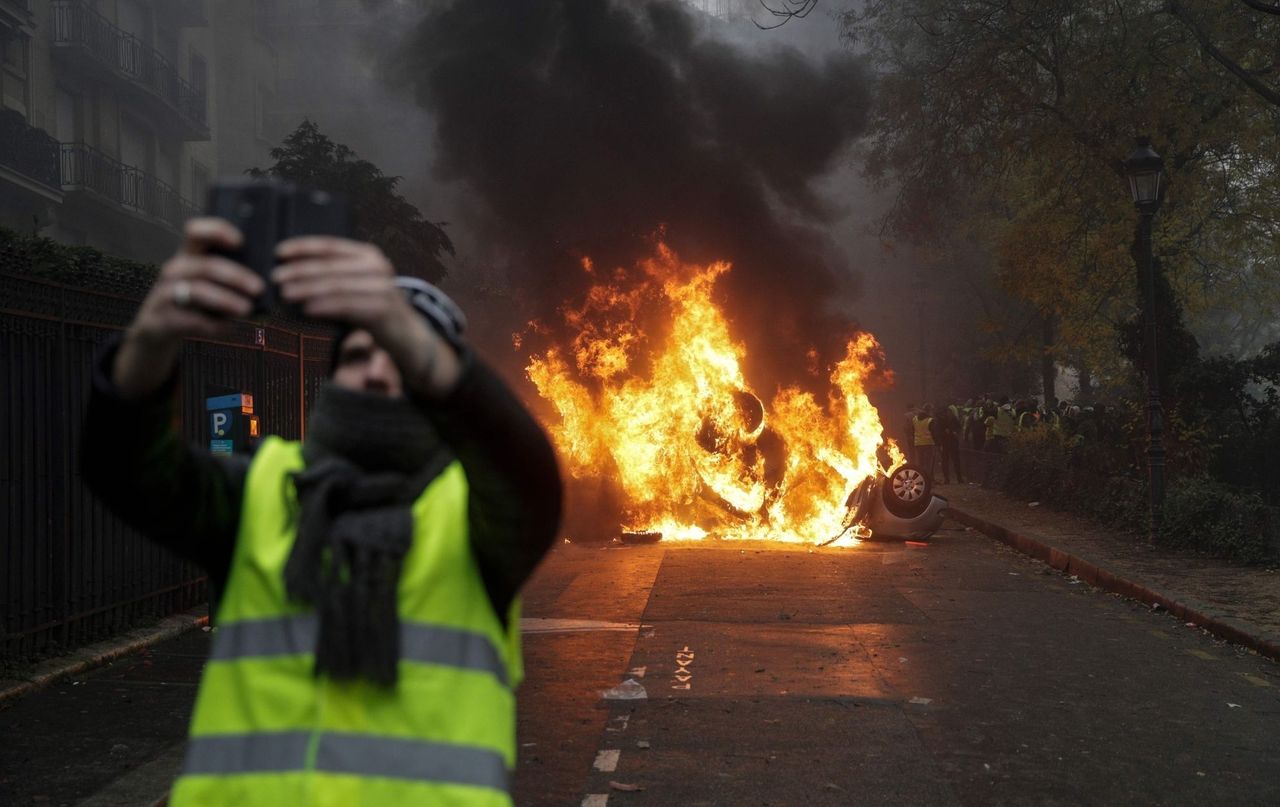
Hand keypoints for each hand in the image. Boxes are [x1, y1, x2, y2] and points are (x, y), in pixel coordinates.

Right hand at [114, 218, 263, 399]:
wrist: (156, 327)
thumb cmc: (192, 299)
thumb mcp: (204, 281)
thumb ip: (226, 273)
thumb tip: (266, 277)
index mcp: (187, 255)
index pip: (196, 232)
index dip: (217, 231)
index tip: (241, 241)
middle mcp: (175, 270)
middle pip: (206, 266)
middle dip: (236, 276)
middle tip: (259, 288)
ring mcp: (165, 293)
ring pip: (199, 292)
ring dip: (227, 300)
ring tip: (247, 309)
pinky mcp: (163, 318)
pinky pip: (193, 320)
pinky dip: (215, 325)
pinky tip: (230, 327)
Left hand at [274, 237, 460, 395]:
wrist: (407, 337)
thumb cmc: (373, 311)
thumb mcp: (355, 288)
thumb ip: (333, 277)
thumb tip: (290, 274)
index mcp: (368, 255)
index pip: (331, 245)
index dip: (303, 247)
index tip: (278, 252)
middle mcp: (377, 267)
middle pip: (331, 266)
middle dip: (300, 270)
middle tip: (275, 278)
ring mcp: (383, 287)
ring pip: (337, 285)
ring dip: (308, 289)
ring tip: (285, 294)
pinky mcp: (383, 309)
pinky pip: (347, 306)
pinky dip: (325, 307)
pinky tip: (307, 310)